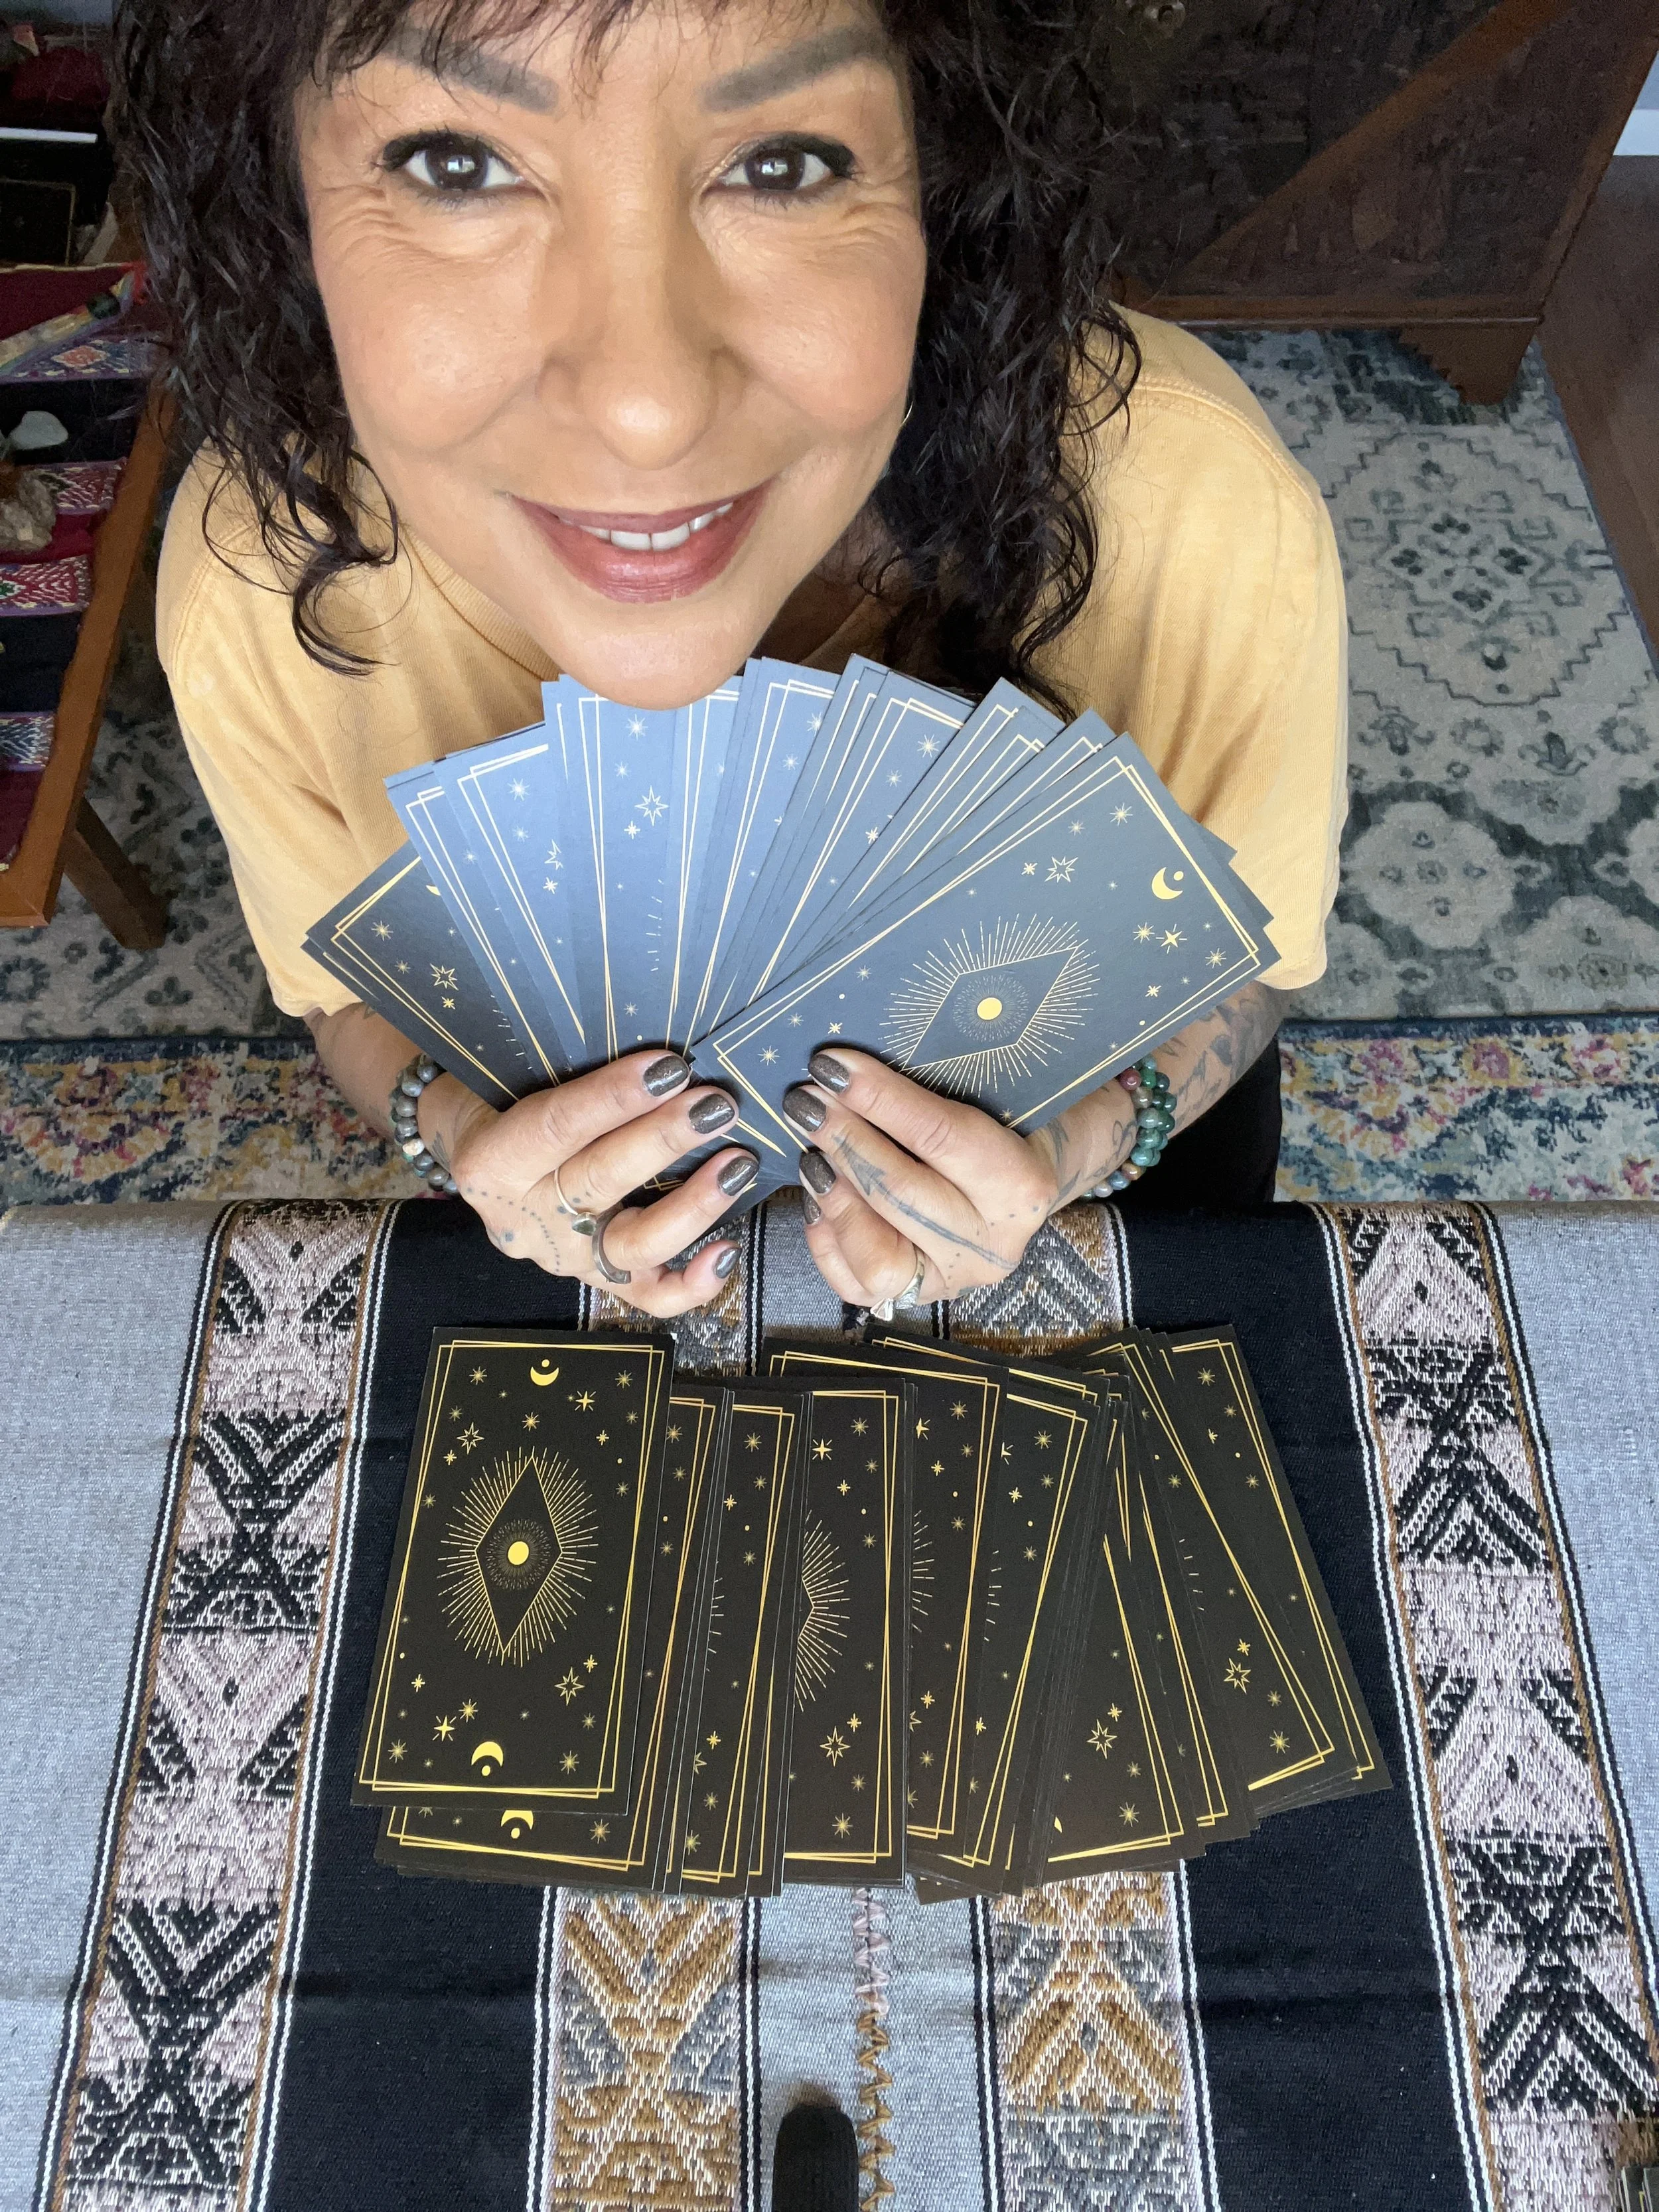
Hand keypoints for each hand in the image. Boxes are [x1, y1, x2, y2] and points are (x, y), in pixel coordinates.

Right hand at [432, 1050, 757, 1317]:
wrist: (479, 1151)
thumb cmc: (505, 1102)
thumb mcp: (515, 1079)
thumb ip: (567, 1072)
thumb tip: (654, 1057)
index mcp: (491, 1164)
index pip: (556, 1127)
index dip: (613, 1098)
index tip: (667, 1068)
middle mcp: (525, 1221)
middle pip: (601, 1180)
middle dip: (664, 1140)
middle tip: (715, 1106)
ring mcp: (565, 1257)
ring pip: (634, 1244)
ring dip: (693, 1203)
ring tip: (737, 1163)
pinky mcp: (597, 1280)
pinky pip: (649, 1295)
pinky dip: (694, 1281)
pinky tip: (728, 1250)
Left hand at [781, 1050, 1128, 1307]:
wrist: (1025, 1183)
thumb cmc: (1003, 1125)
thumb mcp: (990, 1098)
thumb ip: (936, 1088)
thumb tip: (849, 1065)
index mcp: (1022, 1183)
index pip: (938, 1136)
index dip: (878, 1098)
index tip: (831, 1065)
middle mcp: (992, 1243)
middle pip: (901, 1194)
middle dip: (843, 1142)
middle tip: (805, 1101)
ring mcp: (955, 1279)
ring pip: (877, 1256)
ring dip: (833, 1196)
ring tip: (809, 1150)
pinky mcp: (919, 1299)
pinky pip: (856, 1283)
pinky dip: (827, 1238)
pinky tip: (816, 1195)